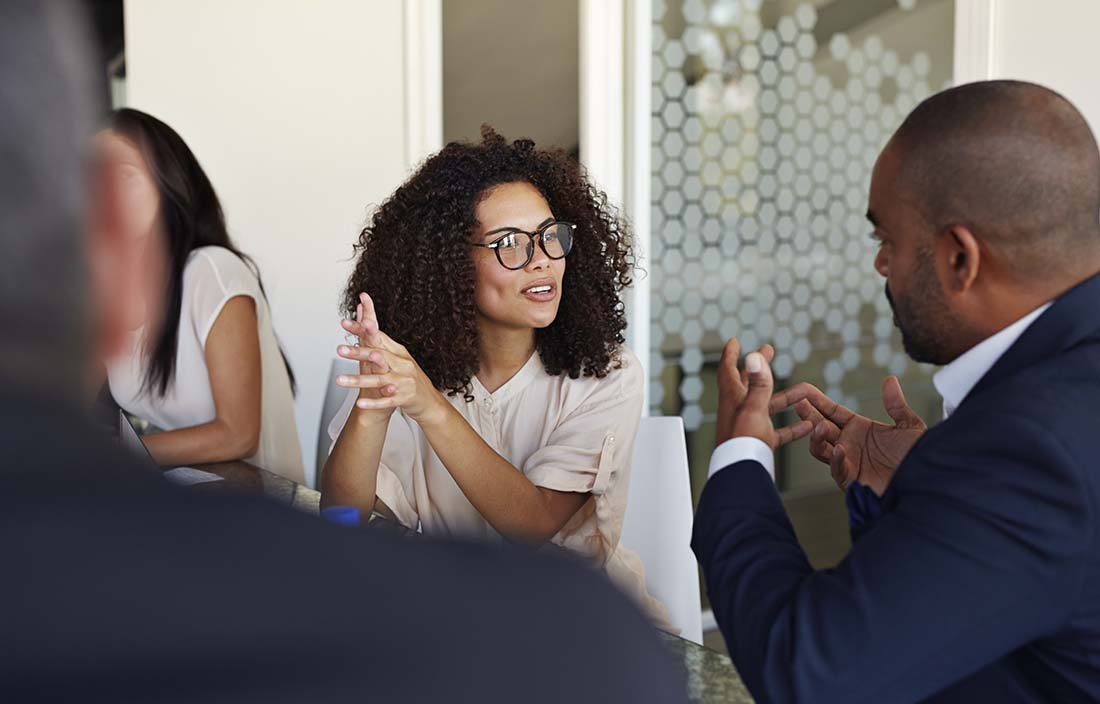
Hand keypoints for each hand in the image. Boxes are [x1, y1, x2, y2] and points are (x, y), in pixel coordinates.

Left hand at [337, 292, 444, 424]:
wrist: (429, 400)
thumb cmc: (409, 377)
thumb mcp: (397, 356)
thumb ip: (379, 339)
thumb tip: (365, 318)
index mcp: (399, 353)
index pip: (377, 338)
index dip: (361, 330)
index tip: (345, 323)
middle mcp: (402, 365)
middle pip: (378, 356)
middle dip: (358, 353)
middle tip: (340, 349)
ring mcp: (403, 382)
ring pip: (378, 380)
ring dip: (358, 380)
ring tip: (340, 380)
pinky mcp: (403, 399)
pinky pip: (386, 401)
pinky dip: (373, 403)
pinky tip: (360, 403)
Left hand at [715, 338, 812, 448]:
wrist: (741, 474)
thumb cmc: (742, 441)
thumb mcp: (754, 408)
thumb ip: (758, 383)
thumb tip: (754, 355)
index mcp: (732, 398)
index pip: (728, 370)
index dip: (731, 354)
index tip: (734, 341)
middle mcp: (739, 409)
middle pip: (748, 382)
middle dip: (759, 366)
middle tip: (769, 349)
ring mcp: (749, 425)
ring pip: (769, 405)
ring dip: (786, 396)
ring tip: (804, 387)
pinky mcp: (760, 442)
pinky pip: (778, 431)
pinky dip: (793, 426)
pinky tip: (809, 425)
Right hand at [772, 376, 926, 495]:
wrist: (928, 485)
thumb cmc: (919, 459)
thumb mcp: (910, 427)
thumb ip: (896, 405)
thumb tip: (890, 380)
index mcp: (859, 429)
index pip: (831, 411)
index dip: (816, 400)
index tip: (803, 389)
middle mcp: (849, 444)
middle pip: (819, 426)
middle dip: (807, 414)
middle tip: (797, 402)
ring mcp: (848, 462)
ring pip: (820, 448)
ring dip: (817, 437)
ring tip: (820, 426)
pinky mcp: (852, 480)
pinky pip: (837, 469)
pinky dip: (837, 459)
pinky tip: (840, 449)